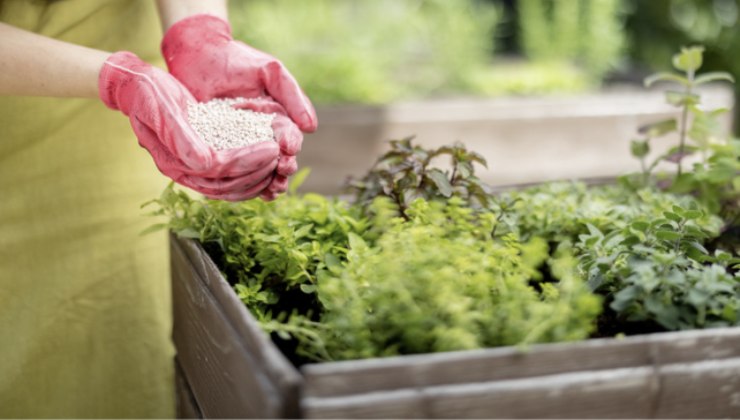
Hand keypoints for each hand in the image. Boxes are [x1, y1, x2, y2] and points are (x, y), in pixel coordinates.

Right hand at [98, 51, 279, 200]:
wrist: (137, 88)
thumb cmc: (148, 94)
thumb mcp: (162, 108)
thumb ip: (181, 137)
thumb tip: (205, 163)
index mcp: (173, 161)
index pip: (217, 171)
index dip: (246, 162)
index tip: (271, 149)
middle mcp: (184, 171)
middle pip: (226, 185)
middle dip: (257, 174)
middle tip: (281, 157)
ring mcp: (192, 168)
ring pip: (229, 187)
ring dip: (257, 179)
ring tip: (279, 163)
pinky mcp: (202, 161)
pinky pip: (228, 177)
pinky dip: (249, 175)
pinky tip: (268, 166)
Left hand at [160, 14, 317, 198]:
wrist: (198, 55)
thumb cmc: (237, 60)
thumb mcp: (270, 71)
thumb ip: (292, 95)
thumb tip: (311, 127)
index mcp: (278, 118)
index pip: (290, 137)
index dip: (292, 146)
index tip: (289, 150)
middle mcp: (262, 135)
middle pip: (277, 159)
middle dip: (282, 169)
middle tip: (282, 173)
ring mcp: (240, 144)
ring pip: (258, 169)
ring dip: (267, 181)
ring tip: (271, 189)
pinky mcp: (218, 149)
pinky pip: (232, 169)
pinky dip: (241, 182)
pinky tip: (248, 192)